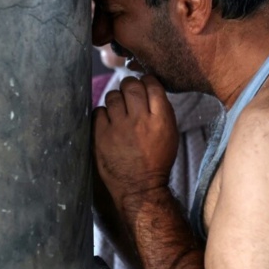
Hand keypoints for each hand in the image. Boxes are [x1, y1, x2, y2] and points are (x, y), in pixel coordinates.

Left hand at [92, 75, 178, 208]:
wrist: (139, 187)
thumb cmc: (156, 160)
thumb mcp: (170, 133)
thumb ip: (161, 110)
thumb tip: (149, 88)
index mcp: (161, 120)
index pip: (152, 85)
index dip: (147, 81)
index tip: (144, 84)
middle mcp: (139, 120)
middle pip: (131, 85)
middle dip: (130, 85)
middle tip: (129, 93)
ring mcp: (118, 128)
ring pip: (113, 96)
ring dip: (116, 99)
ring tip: (119, 111)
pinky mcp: (101, 136)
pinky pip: (98, 111)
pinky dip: (103, 114)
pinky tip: (109, 123)